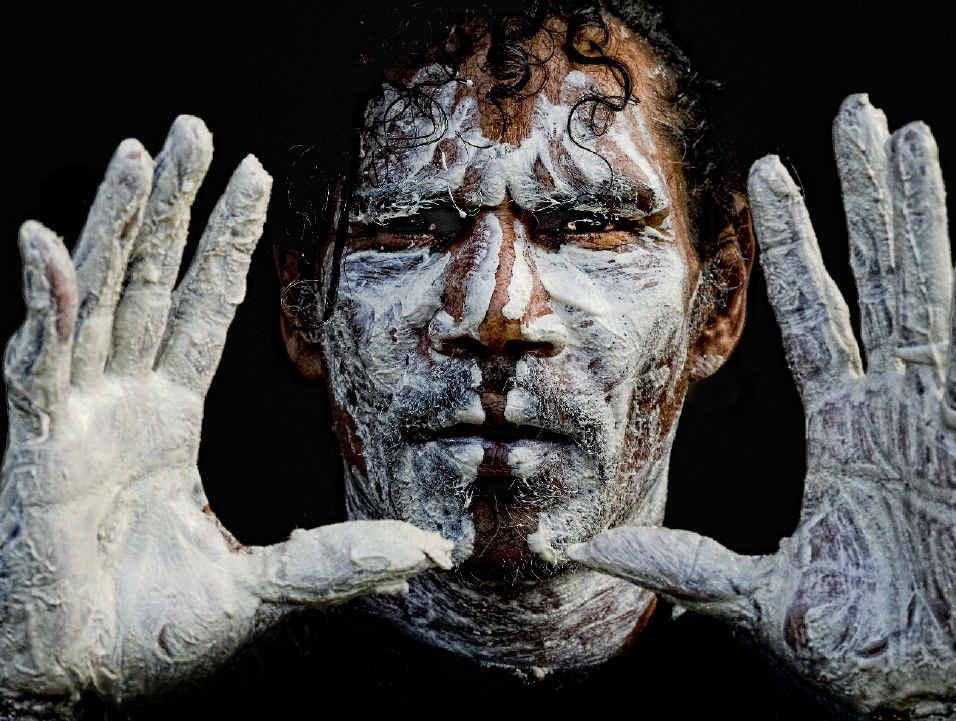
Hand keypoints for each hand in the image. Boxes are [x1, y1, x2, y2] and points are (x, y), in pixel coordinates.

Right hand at [0, 117, 451, 716]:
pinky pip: (36, 366)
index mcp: (169, 420)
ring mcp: (77, 417)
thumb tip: (434, 551)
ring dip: (113, 226)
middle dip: (171, 206)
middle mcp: (122, 403)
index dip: (223, 243)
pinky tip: (47, 248)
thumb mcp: (268, 587)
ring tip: (136, 154)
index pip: (203, 309)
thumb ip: (342, 559)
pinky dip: (43, 307)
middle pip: (150, 282)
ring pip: (95, 298)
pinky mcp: (36, 447)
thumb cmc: (157, 637)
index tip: (252, 177)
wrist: (83, 685)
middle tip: (191, 130)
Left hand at [569, 94, 955, 718]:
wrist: (945, 692)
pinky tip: (944, 200)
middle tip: (853, 113)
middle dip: (862, 196)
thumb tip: (576, 549)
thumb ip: (678, 566)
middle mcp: (893, 405)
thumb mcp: (757, 603)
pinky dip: (950, 264)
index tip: (772, 178)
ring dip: (913, 206)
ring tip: (900, 130)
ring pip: (923, 283)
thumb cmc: (867, 655)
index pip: (816, 315)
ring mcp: (939, 411)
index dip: (800, 246)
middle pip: (875, 275)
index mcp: (846, 432)